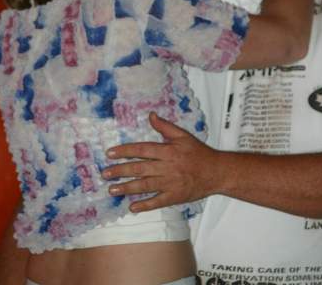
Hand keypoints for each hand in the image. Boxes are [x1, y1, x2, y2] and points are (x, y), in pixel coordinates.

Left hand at [102, 112, 219, 211]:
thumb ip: (165, 126)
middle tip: (105, 174)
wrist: (216, 172)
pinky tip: (132, 208)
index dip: (125, 151)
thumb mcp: (183, 135)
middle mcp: (167, 167)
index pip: (142, 150)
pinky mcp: (175, 197)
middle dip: (120, 171)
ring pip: (145, 186)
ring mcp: (170, 183)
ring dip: (127, 188)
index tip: (110, 153)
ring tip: (112, 190)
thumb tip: (150, 115)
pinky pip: (157, 202)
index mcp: (168, 151)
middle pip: (140, 168)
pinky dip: (145, 206)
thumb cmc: (198, 152)